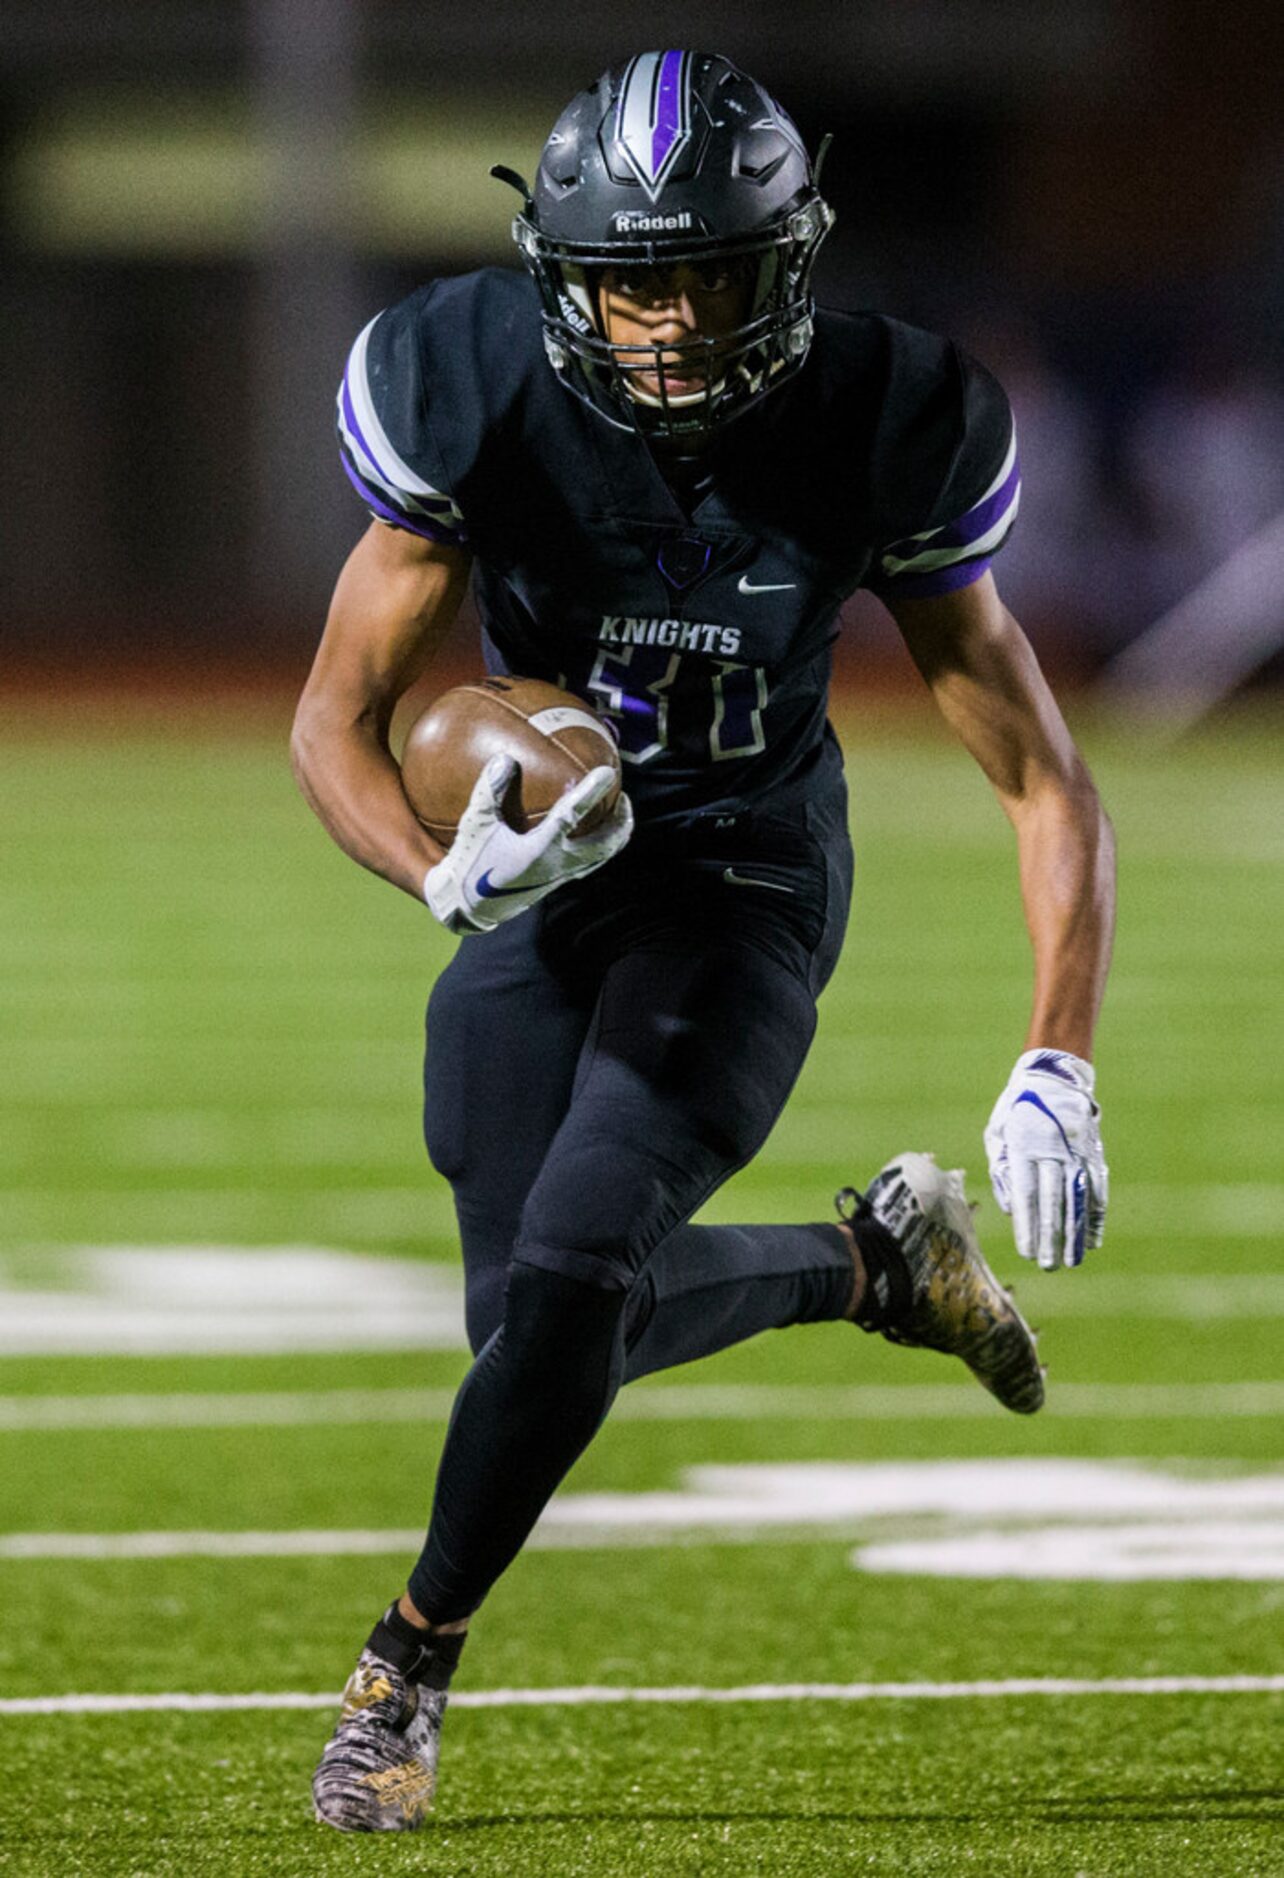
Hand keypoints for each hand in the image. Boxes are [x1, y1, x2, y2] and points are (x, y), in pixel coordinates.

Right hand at [423, 755, 631, 933]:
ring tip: (618, 814)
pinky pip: (588, 862)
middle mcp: (557, 865)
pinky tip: (590, 833)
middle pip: (605, 844)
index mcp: (539, 850)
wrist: (469, 908)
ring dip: (615, 836)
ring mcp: (560, 877)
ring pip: (601, 857)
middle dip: (621, 820)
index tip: (608, 772)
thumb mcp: (475, 824)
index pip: (572, 816)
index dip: (591, 792)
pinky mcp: (556, 883)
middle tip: (623, 797)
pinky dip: (598, 846)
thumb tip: (506, 758)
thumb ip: (490, 791)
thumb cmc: (470, 863)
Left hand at [984, 1049, 1107, 1268]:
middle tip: (1049, 1265)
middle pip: (1052, 1201)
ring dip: (1075, 1232)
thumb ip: (1001, 1170)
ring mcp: (1076, 1153)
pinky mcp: (1093, 1153)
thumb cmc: (1017, 1109)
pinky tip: (1093, 1238)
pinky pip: (1097, 1188)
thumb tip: (1009, 1209)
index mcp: (1024, 1148)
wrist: (1054, 1075)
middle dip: (1050, 1236)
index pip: (1025, 1194)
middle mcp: (1052, 1152)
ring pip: (1077, 1199)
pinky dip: (1096, 1214)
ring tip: (1073, 1260)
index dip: (1027, 1225)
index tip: (1026, 1252)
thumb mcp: (998, 1132)